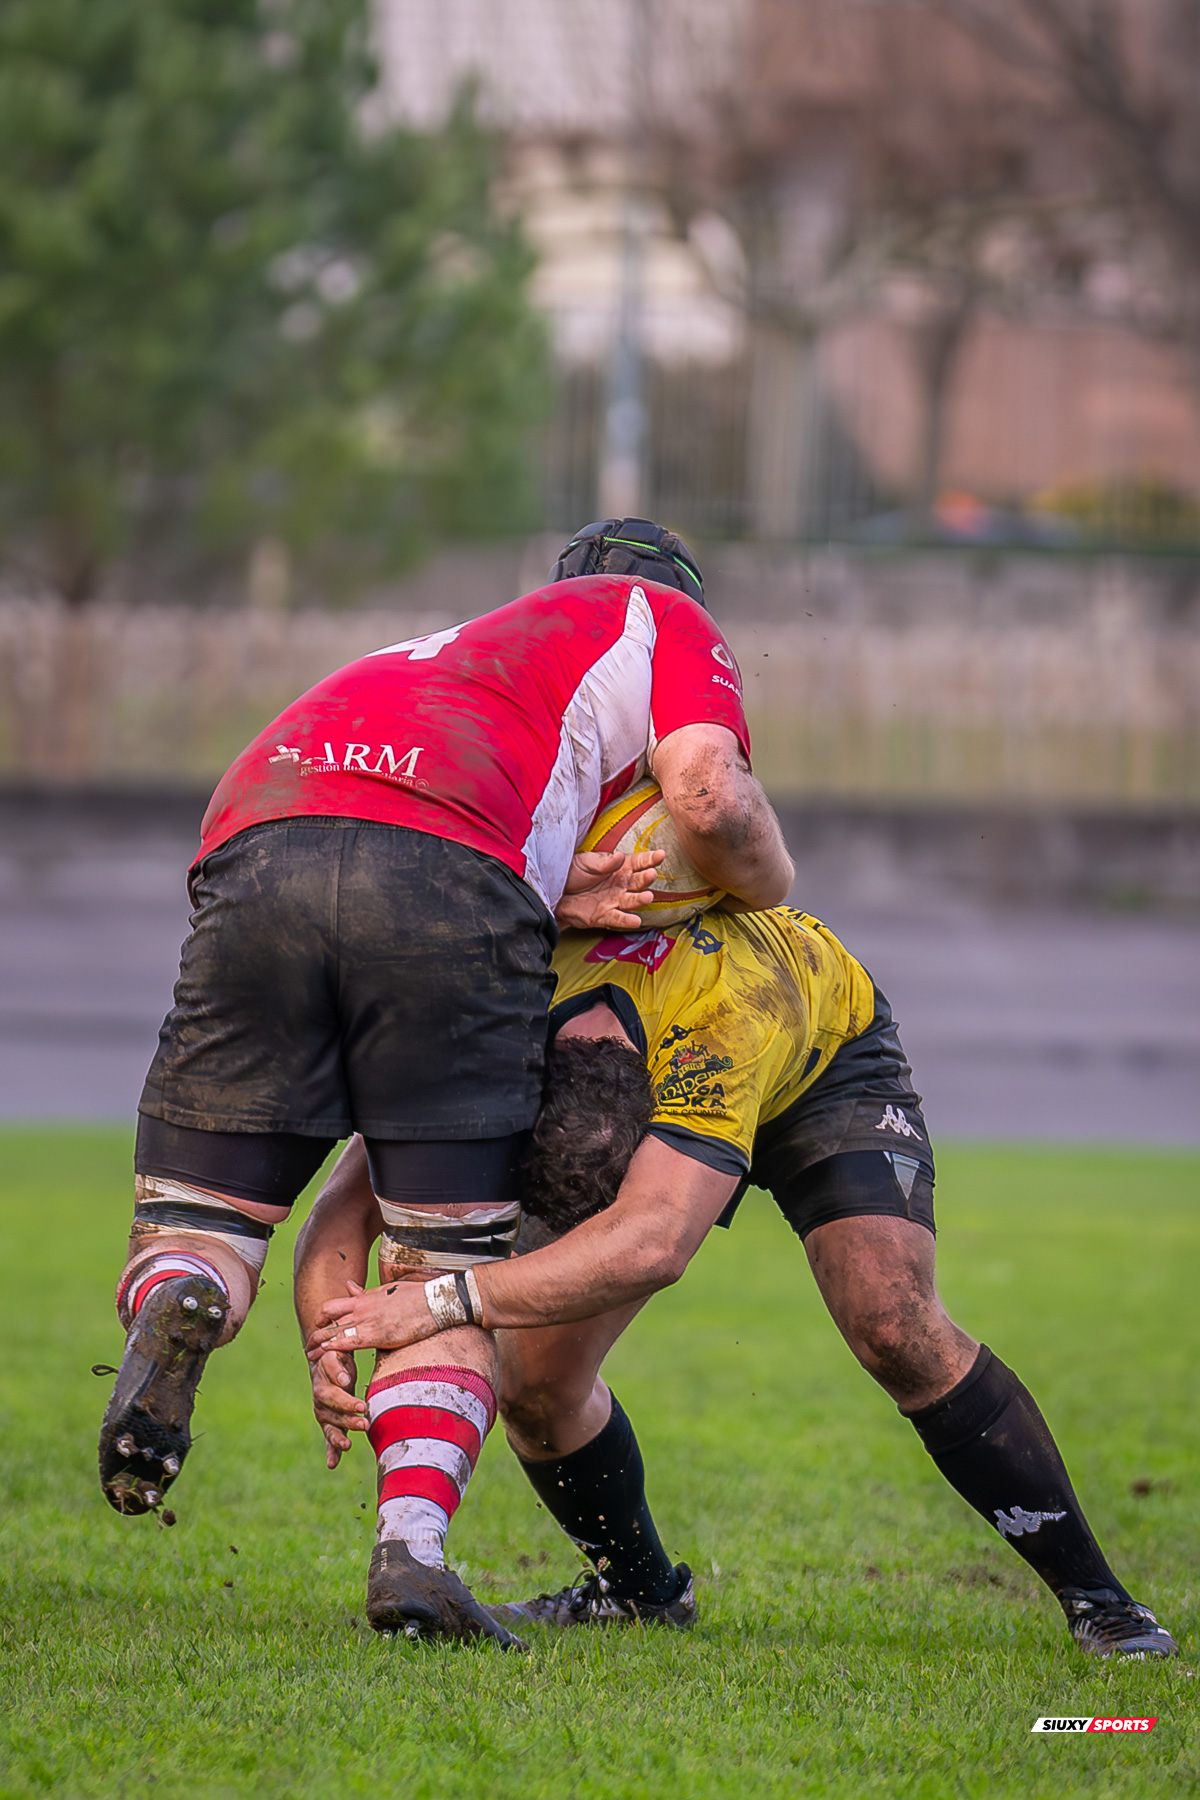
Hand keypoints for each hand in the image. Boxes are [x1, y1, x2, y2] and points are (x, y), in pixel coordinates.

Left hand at [306, 1277, 438, 1361]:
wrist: (433, 1302)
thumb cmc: (415, 1296)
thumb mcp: (386, 1290)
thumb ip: (365, 1293)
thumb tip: (349, 1285)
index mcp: (364, 1298)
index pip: (333, 1306)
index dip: (322, 1317)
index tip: (318, 1326)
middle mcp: (361, 1309)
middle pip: (328, 1319)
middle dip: (316, 1333)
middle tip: (309, 1345)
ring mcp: (367, 1322)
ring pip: (334, 1332)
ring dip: (320, 1345)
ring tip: (311, 1356)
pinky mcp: (376, 1336)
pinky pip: (348, 1343)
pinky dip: (335, 1349)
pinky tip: (327, 1357)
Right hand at [310, 1348, 367, 1469]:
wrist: (328, 1365)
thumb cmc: (337, 1359)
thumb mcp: (335, 1357)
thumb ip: (337, 1368)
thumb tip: (344, 1381)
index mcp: (322, 1383)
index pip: (334, 1393)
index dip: (346, 1399)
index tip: (359, 1403)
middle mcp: (320, 1401)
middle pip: (333, 1412)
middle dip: (348, 1418)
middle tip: (364, 1422)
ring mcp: (324, 1414)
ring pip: (330, 1428)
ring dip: (339, 1437)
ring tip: (348, 1445)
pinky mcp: (329, 1424)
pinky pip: (329, 1439)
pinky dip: (331, 1451)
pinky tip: (332, 1464)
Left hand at [555, 849, 664, 931]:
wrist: (554, 892)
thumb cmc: (572, 873)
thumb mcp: (586, 862)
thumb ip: (604, 863)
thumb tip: (619, 857)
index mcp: (619, 868)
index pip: (638, 862)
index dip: (650, 859)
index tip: (661, 855)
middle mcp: (621, 885)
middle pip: (638, 882)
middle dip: (646, 878)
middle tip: (651, 874)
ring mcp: (614, 901)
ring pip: (632, 901)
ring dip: (641, 900)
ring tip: (648, 897)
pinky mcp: (605, 916)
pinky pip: (618, 919)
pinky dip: (627, 921)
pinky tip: (636, 920)